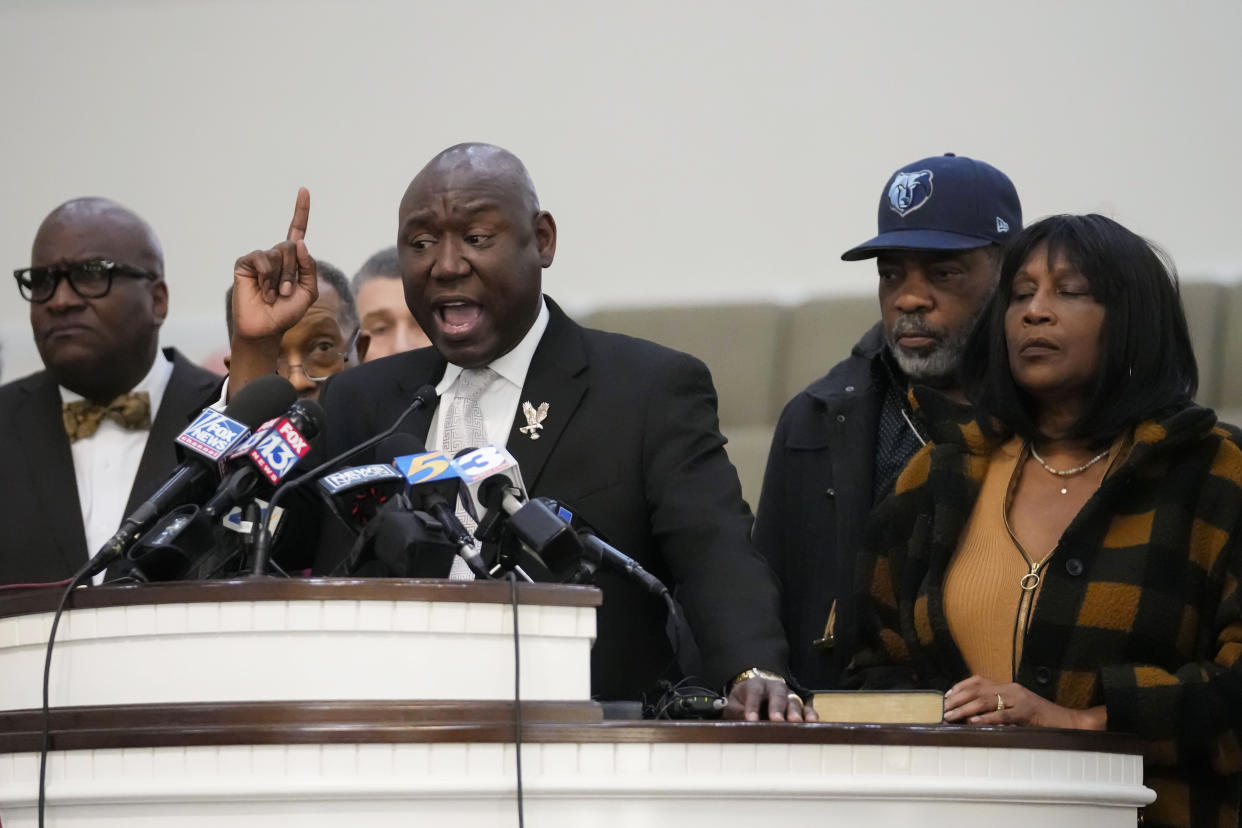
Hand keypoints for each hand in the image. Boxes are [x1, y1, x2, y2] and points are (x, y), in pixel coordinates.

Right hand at [231, 187, 317, 342]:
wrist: (266, 328)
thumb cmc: (287, 312)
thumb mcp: (308, 292)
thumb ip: (309, 268)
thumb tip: (300, 242)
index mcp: (292, 260)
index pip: (296, 231)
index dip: (300, 211)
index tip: (304, 190)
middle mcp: (275, 256)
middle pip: (291, 247)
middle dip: (293, 273)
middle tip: (286, 294)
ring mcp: (259, 259)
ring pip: (278, 254)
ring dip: (280, 279)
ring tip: (274, 295)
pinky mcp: (245, 264)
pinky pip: (261, 259)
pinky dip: (266, 276)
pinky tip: (262, 290)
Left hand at [724, 677, 818, 722]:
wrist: (756, 691)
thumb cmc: (743, 699)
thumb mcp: (734, 703)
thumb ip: (737, 712)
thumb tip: (744, 723)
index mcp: (756, 684)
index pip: (754, 692)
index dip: (752, 706)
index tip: (751, 719)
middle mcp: (774, 687)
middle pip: (777, 695)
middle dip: (777, 708)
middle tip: (776, 720)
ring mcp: (788, 695)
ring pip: (793, 700)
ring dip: (794, 712)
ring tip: (795, 722)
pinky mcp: (798, 704)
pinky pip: (806, 707)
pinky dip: (809, 713)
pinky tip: (812, 721)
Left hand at [943, 675, 1104, 729]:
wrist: (1068, 722)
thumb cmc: (1041, 718)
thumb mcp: (1016, 709)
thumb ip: (998, 708)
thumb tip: (972, 716)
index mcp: (1008, 686)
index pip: (978, 680)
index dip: (960, 687)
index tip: (946, 696)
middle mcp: (1011, 689)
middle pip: (977, 691)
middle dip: (957, 700)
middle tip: (942, 709)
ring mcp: (1019, 699)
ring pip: (986, 701)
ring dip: (965, 709)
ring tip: (951, 716)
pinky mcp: (1026, 712)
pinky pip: (1002, 715)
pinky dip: (986, 718)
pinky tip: (974, 722)